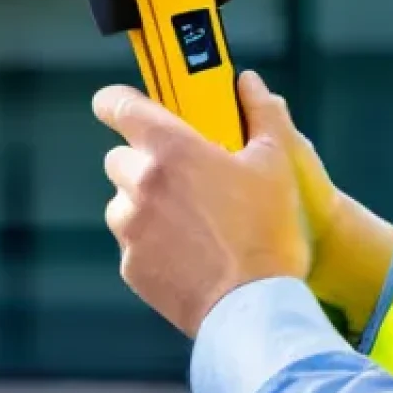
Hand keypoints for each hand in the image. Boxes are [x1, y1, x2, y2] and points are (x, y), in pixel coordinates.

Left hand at [93, 70, 309, 337]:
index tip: (119, 104)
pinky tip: (186, 250)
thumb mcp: (276, 163)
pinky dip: (150, 241)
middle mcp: (141, 182)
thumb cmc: (268, 232)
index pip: (117, 105)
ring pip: (122, 200)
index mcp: (171, 149)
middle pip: (119, 156)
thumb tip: (250, 83)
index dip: (115, 101)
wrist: (255, 309)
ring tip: (188, 218)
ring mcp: (131, 227)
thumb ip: (262, 114)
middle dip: (143, 160)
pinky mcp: (131, 265)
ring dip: (143, 202)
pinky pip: (131, 241)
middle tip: (181, 174)